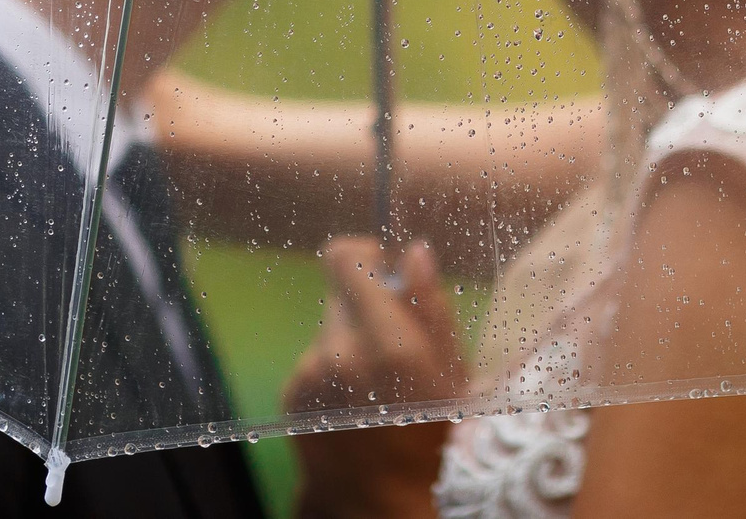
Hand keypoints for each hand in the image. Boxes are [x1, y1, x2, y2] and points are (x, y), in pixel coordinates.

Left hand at [286, 239, 465, 518]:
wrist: (379, 505)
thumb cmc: (432, 440)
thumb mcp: (453, 376)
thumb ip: (432, 308)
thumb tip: (414, 251)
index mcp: (387, 343)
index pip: (345, 258)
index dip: (364, 253)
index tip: (383, 266)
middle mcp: (339, 351)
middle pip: (341, 293)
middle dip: (367, 307)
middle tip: (394, 345)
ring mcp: (309, 372)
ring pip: (329, 328)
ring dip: (350, 341)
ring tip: (376, 385)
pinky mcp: (292, 390)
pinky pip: (314, 358)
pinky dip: (333, 369)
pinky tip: (354, 402)